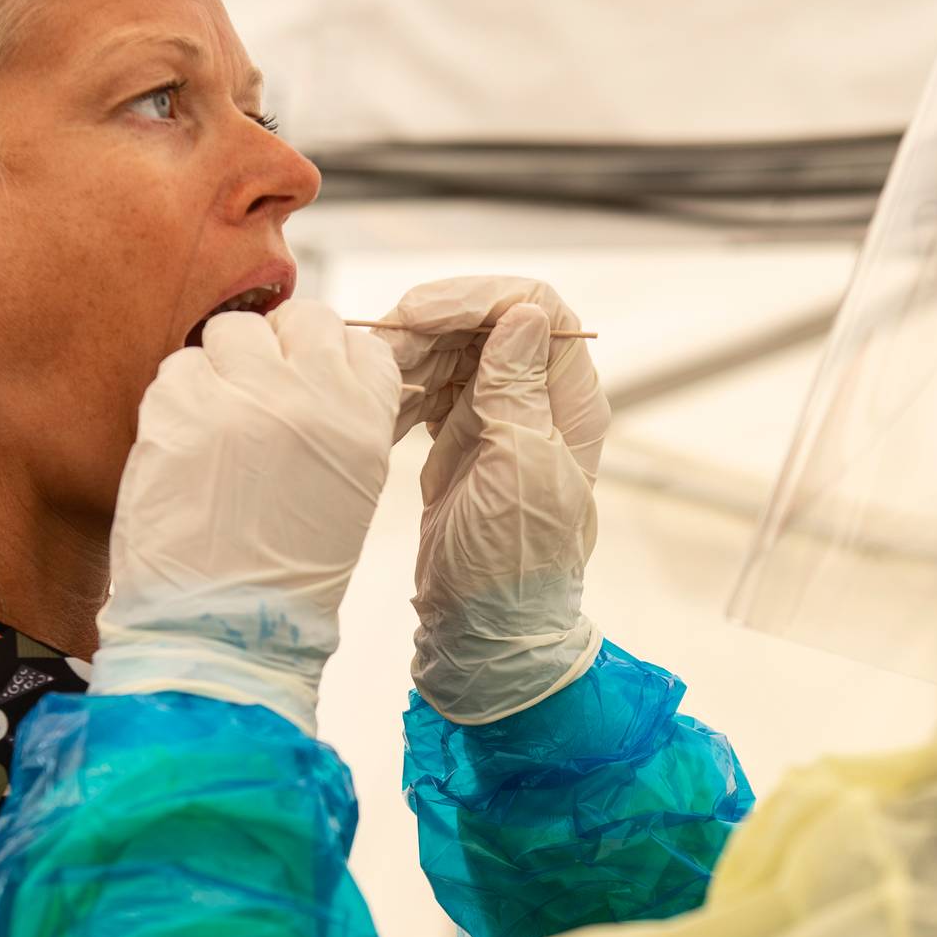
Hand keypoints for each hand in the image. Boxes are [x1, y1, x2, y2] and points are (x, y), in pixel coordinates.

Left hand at [93, 300, 401, 732]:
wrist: (223, 627)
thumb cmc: (286, 571)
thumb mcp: (348, 488)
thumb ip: (337, 417)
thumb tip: (307, 366)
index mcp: (364, 418)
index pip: (354, 340)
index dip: (321, 357)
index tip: (301, 386)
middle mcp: (312, 396)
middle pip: (296, 319)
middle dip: (272, 350)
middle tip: (251, 398)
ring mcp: (245, 396)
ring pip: (229, 332)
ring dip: (218, 368)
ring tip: (212, 426)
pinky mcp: (181, 407)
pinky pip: (177, 367)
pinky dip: (176, 399)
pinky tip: (181, 447)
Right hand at [374, 277, 607, 723]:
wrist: (486, 637)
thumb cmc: (513, 569)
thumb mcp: (518, 472)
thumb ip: (519, 391)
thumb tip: (522, 313)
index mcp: (570, 404)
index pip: (536, 308)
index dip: (477, 298)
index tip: (419, 314)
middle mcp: (539, 404)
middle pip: (484, 323)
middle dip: (428, 325)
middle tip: (375, 348)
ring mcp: (497, 421)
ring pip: (450, 353)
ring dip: (406, 355)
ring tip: (366, 377)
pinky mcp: (459, 443)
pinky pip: (428, 391)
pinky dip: (398, 388)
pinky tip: (372, 403)